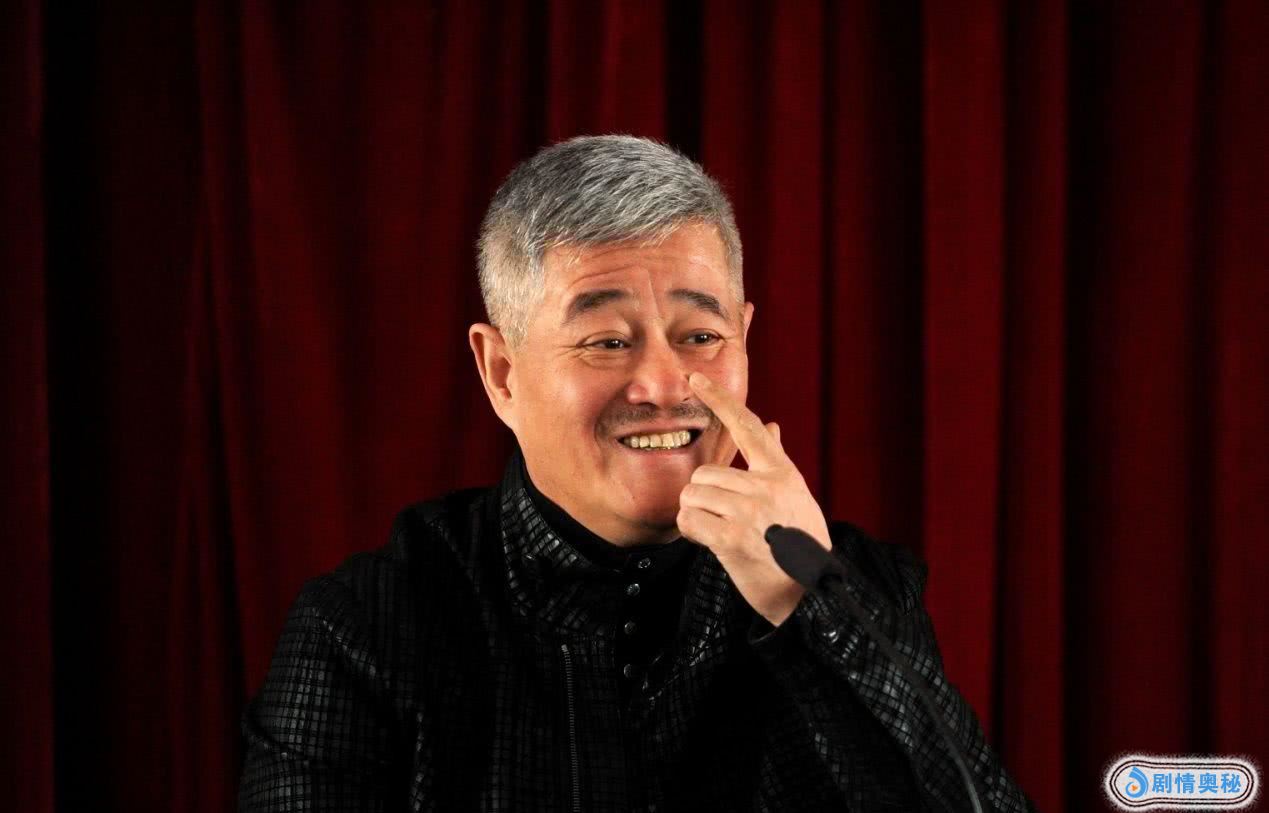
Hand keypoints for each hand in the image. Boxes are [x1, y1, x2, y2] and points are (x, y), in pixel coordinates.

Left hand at [677, 372, 832, 626]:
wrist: (810, 593)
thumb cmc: (800, 545)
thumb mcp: (796, 497)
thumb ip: (776, 462)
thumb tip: (772, 425)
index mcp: (782, 473)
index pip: (747, 426)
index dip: (719, 399)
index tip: (694, 378)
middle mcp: (767, 487)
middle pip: (705, 474)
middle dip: (702, 497)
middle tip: (720, 518)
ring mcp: (750, 512)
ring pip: (693, 495)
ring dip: (696, 514)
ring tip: (719, 531)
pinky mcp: (732, 538)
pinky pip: (689, 520)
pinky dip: (690, 531)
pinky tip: (709, 542)